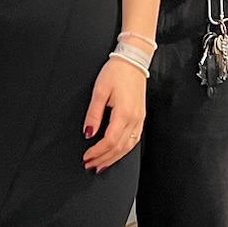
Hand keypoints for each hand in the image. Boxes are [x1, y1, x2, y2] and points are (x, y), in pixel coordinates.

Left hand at [82, 55, 146, 172]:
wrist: (133, 61)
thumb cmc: (116, 72)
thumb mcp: (99, 91)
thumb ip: (93, 115)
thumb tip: (88, 133)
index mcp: (124, 113)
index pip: (109, 141)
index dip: (97, 152)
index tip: (86, 157)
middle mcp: (134, 119)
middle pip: (119, 148)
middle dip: (104, 159)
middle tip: (90, 165)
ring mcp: (140, 119)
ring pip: (128, 147)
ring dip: (113, 158)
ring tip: (101, 164)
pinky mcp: (141, 117)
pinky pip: (134, 140)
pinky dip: (123, 150)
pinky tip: (116, 153)